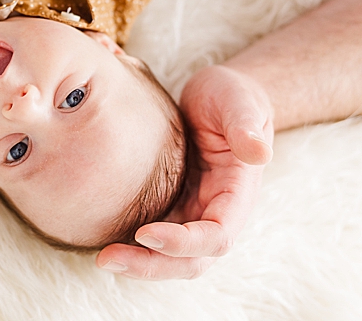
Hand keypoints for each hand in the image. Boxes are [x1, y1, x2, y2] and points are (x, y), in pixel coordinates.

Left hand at [96, 65, 272, 278]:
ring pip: (169, 257)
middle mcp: (216, 213)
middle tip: (109, 260)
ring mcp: (193, 213)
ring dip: (138, 263)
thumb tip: (260, 152)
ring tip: (102, 258)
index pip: (216, 236)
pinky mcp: (172, 207)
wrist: (219, 95)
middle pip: (190, 260)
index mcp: (237, 196)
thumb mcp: (240, 102)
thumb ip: (246, 125)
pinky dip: (132, 246)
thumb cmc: (232, 96)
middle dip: (152, 265)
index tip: (145, 234)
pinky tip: (101, 239)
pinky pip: (153, 238)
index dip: (183, 242)